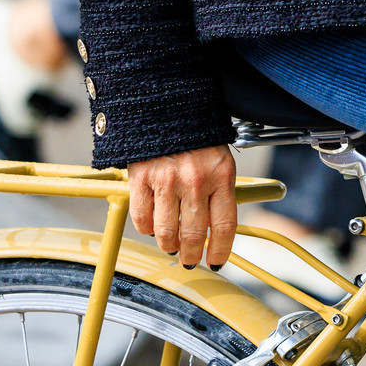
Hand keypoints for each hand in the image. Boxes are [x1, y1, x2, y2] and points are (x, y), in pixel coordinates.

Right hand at [128, 145, 236, 270]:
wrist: (166, 104)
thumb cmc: (196, 136)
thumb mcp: (219, 160)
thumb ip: (220, 191)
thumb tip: (216, 229)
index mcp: (221, 175)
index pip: (224, 226)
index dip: (220, 250)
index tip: (216, 261)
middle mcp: (195, 180)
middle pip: (194, 235)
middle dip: (192, 255)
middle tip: (189, 259)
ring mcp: (166, 180)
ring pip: (166, 233)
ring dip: (169, 246)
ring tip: (171, 246)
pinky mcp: (141, 178)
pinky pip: (142, 218)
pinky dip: (147, 229)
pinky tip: (152, 227)